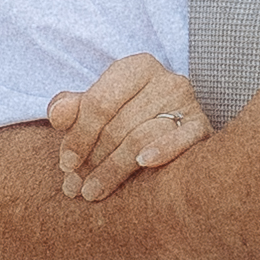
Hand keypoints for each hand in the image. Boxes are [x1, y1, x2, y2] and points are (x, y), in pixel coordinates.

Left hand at [48, 55, 213, 203]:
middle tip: (74, 187)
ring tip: (92, 192)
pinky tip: (142, 164)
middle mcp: (165, 80)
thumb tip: (57, 114)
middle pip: (117, 125)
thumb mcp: (97, 109)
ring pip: (141, 137)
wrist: (172, 127)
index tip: (64, 164)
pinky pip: (182, 139)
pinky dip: (162, 149)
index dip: (77, 136)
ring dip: (112, 169)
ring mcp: (187, 103)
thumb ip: (72, 108)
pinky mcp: (202, 128)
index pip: (98, 103)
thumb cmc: (126, 118)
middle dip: (91, 160)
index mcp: (136, 67)